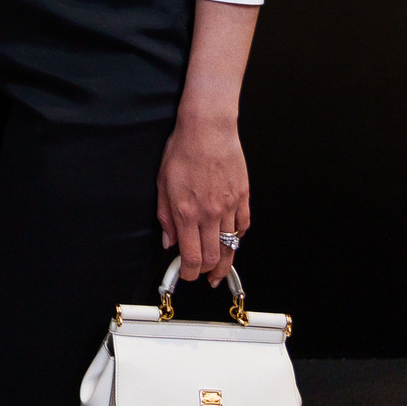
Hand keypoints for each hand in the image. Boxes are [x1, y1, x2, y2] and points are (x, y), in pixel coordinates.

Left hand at [156, 107, 249, 284]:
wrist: (207, 129)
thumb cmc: (183, 150)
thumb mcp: (162, 182)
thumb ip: (165, 216)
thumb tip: (169, 241)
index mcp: (186, 211)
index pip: (192, 257)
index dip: (189, 273)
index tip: (186, 274)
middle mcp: (209, 213)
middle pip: (213, 258)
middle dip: (207, 273)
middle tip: (203, 276)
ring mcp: (229, 207)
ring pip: (231, 247)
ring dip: (225, 263)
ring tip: (219, 271)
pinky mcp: (243, 198)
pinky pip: (243, 227)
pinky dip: (237, 238)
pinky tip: (232, 241)